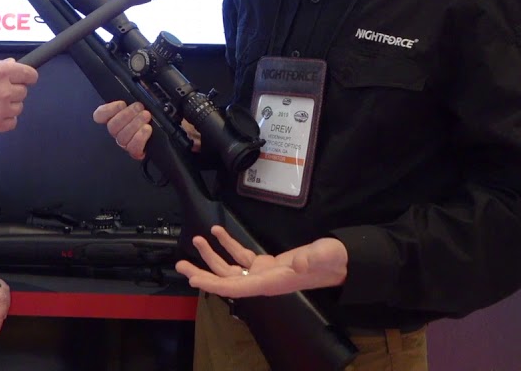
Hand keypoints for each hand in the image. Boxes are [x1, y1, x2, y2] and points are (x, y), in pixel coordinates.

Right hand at [0, 58, 38, 136]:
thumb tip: (10, 64)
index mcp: (0, 72)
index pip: (28, 73)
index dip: (28, 75)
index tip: (26, 77)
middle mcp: (5, 90)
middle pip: (23, 91)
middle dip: (14, 88)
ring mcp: (1, 109)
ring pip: (19, 107)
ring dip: (11, 104)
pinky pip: (12, 123)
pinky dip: (7, 119)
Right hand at [92, 101, 152, 159]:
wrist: (162, 135)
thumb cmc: (149, 117)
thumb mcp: (139, 106)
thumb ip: (131, 100)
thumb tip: (129, 97)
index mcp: (115, 118)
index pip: (100, 115)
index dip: (107, 110)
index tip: (121, 104)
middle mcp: (117, 132)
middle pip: (112, 127)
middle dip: (127, 115)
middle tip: (139, 107)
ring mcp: (125, 144)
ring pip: (122, 137)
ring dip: (135, 124)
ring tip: (146, 116)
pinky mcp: (135, 152)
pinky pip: (133, 148)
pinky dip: (140, 137)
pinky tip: (147, 129)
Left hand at [176, 225, 347, 297]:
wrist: (339, 263)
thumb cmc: (332, 261)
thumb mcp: (325, 256)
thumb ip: (312, 258)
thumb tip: (297, 262)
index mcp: (272, 282)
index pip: (237, 287)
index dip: (214, 284)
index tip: (195, 279)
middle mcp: (263, 280)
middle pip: (226, 280)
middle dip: (203, 273)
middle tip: (181, 265)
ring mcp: (263, 273)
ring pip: (230, 268)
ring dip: (212, 256)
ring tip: (196, 240)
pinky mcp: (266, 264)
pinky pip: (241, 256)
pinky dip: (228, 245)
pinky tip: (217, 232)